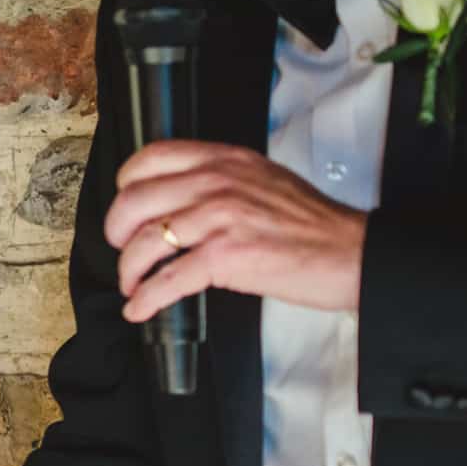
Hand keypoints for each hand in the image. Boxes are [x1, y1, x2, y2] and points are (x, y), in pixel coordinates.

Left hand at [104, 141, 367, 321]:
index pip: (149, 158)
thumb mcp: (261, 178)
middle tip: (122, 250)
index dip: (125, 186)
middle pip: (133, 202)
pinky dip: (145, 299)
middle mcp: (216, 183)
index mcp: (224, 160)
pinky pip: (165, 280)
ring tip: (133, 285)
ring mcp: (219, 219)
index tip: (125, 208)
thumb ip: (217, 179)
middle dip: (116, 234)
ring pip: (142, 243)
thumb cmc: (309, 223)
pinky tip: (140, 307)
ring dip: (128, 272)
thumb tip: (174, 196)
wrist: (350, 252)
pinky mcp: (224, 257)